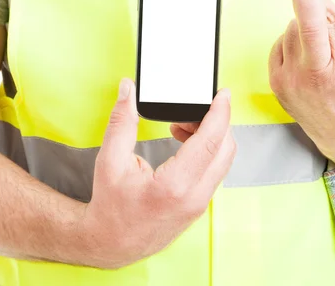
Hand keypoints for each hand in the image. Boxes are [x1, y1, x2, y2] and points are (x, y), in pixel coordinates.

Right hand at [79, 79, 235, 268]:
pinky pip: (215, 171)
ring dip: (212, 137)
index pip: (210, 141)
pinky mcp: (199, 206)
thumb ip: (122, 121)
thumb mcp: (110, 160)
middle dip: (216, 122)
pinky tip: (186, 143)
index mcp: (174, 186)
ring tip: (182, 126)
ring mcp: (200, 204)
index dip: (220, 113)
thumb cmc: (110, 206)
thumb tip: (128, 89)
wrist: (111, 244)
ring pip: (223, 161)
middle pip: (225, 148)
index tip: (224, 94)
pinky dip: (208, 152)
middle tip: (193, 109)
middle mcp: (194, 197)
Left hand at [268, 0, 334, 170]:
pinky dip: (294, 42)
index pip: (327, 16)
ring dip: (306, 28)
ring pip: (292, 27)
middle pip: (304, 19)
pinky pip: (281, 42)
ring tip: (323, 52)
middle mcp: (315, 74)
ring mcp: (291, 81)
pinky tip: (308, 58)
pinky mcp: (276, 83)